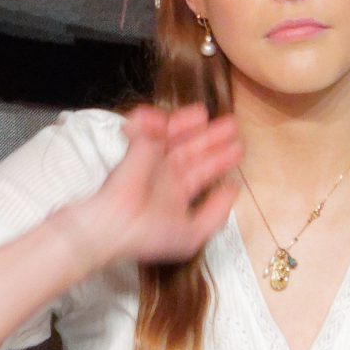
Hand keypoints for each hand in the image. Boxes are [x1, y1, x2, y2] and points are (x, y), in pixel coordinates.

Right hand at [75, 104, 240, 268]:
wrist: (111, 227)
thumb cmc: (147, 236)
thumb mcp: (191, 235)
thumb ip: (216, 213)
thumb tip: (233, 189)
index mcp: (177, 196)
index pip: (202, 173)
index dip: (220, 159)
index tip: (238, 147)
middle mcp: (164, 177)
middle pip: (191, 151)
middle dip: (211, 137)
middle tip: (232, 124)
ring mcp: (148, 160)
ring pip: (171, 135)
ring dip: (186, 123)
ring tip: (203, 113)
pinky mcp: (133, 147)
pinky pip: (143, 127)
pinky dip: (150, 119)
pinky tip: (163, 116)